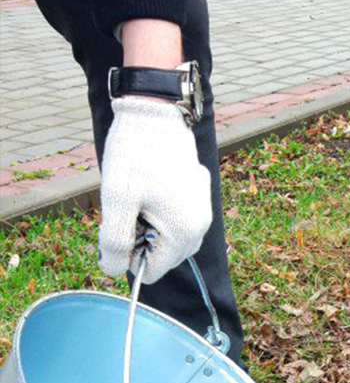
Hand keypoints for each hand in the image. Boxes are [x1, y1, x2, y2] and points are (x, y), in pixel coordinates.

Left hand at [98, 97, 211, 284]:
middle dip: (141, 241)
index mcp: (183, 231)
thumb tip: (113, 270)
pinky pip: (180, 217)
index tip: (120, 224)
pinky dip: (162, 212)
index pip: (152, 271)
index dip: (128, 255)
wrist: (154, 111)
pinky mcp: (200, 191)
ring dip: (151, 227)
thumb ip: (113, 241)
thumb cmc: (134, 154)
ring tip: (139, 196)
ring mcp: (203, 207)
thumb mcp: (116, 200)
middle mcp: (201, 224)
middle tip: (129, 207)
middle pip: (164, 256)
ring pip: (172, 238)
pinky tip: (150, 186)